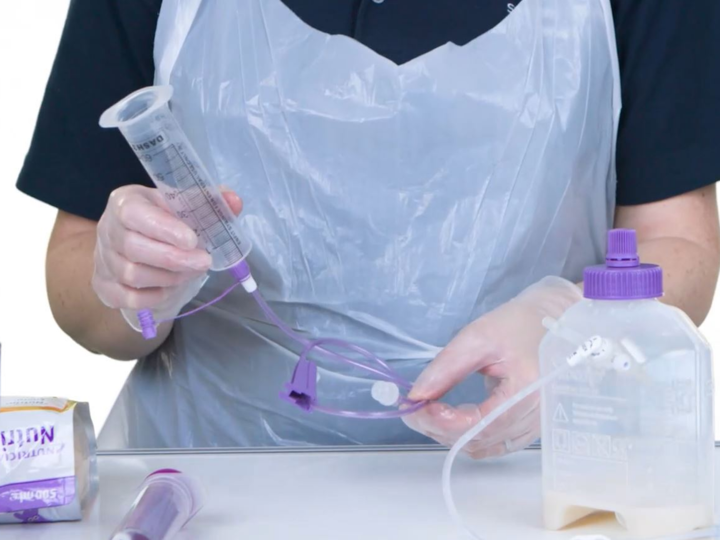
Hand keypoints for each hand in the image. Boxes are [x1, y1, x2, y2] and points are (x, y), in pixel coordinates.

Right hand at [92, 185, 242, 316]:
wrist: (134, 242)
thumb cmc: (162, 220)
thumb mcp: (181, 205)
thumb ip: (207, 202)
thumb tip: (233, 200)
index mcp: (124, 202)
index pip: (135, 214)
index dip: (164, 228)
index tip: (193, 240)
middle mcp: (108, 229)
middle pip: (133, 248)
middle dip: (174, 259)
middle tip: (204, 261)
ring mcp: (103, 260)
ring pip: (132, 275)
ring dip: (168, 277)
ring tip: (191, 271)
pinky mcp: (105, 286)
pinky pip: (128, 298)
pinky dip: (154, 297)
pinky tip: (171, 288)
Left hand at [403, 277, 581, 458]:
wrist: (556, 320)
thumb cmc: (520, 323)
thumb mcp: (478, 337)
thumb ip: (446, 368)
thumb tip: (416, 395)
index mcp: (527, 390)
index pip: (476, 424)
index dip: (439, 421)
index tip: (414, 406)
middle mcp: (537, 415)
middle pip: (477, 440)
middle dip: (438, 428)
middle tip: (414, 407)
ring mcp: (537, 425)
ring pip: (485, 446)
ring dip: (452, 435)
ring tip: (430, 411)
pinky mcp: (533, 426)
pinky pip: (496, 443)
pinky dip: (470, 436)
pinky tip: (454, 419)